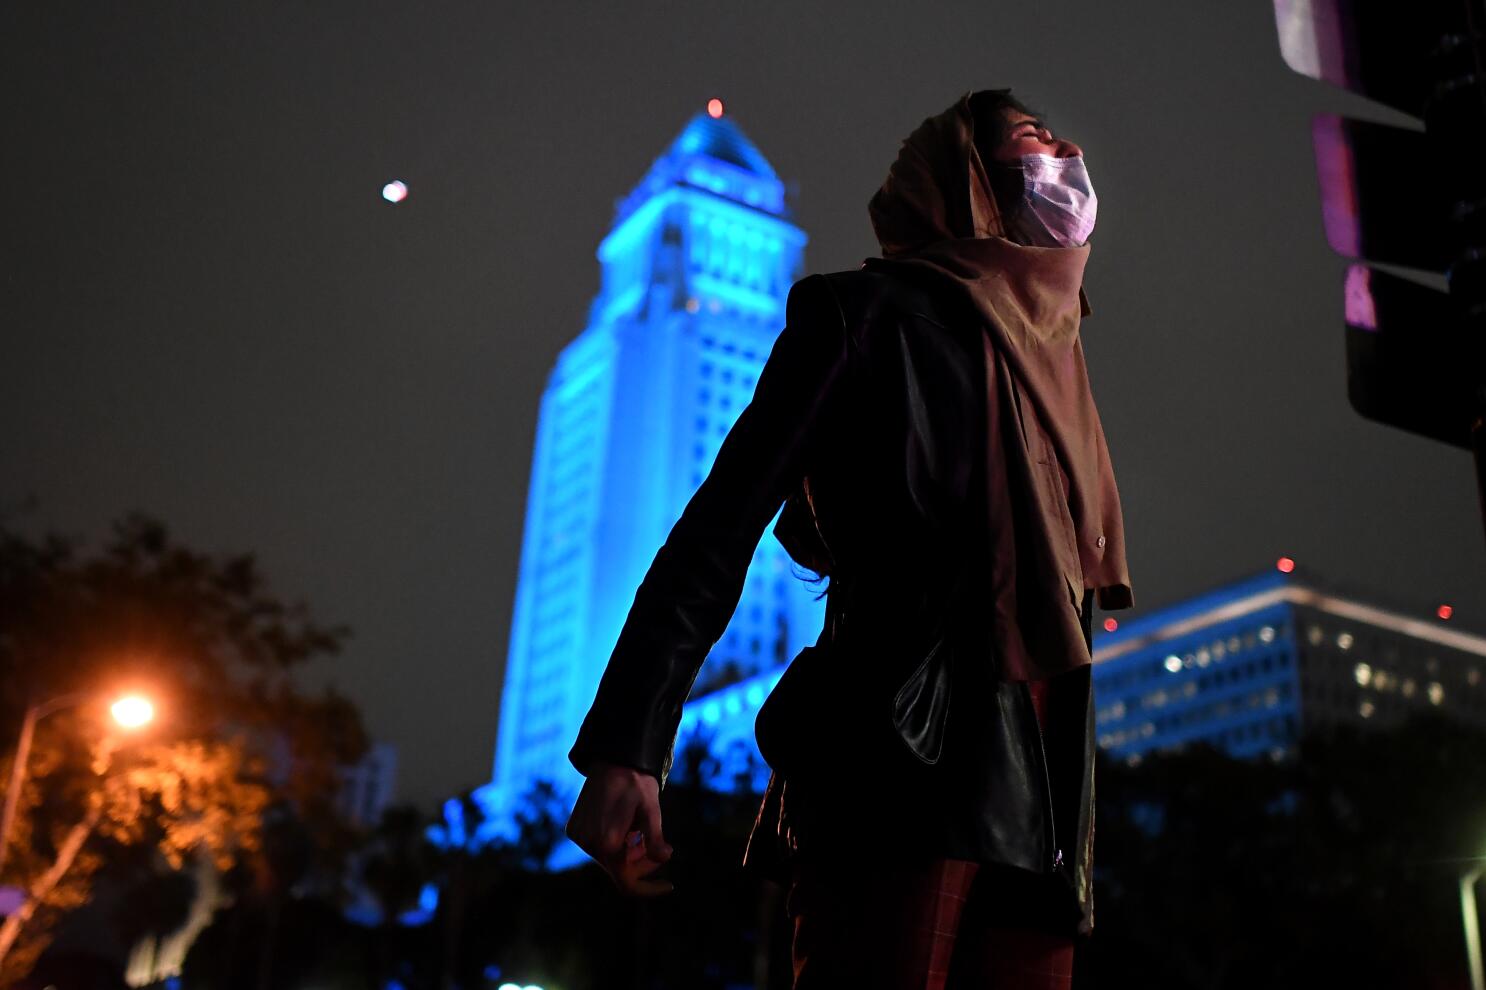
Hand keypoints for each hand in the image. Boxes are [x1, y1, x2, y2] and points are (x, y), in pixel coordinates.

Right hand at [565, 762, 674, 895]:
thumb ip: (655, 838)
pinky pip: (598, 847)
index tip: (669, 885)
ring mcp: (579, 836)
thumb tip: (664, 858)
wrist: (613, 759)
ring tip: (640, 829)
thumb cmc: (636, 783)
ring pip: (609, 859)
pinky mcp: (575, 829)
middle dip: (642, 863)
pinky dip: (615, 843)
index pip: (627, 883)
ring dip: (629, 852)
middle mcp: (588, 844)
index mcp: (608, 843)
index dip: (648, 888)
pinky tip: (625, 825)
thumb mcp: (651, 810)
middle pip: (620, 871)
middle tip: (663, 846)